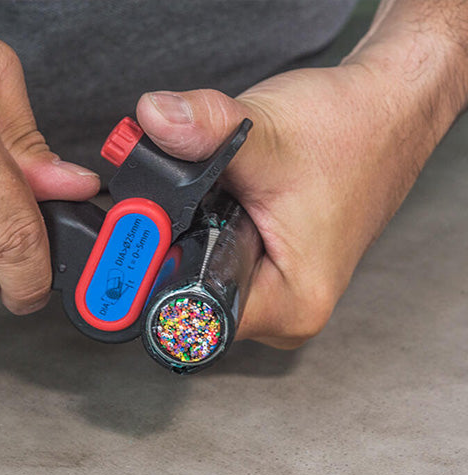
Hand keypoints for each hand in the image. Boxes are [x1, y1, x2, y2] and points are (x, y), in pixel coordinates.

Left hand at [136, 62, 459, 347]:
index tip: (138, 229)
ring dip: (190, 229)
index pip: (191, 310)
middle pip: (189, 293)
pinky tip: (222, 195)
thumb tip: (153, 121)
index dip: (153, 270)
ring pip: (201, 272)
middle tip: (182, 194)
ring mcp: (278, 287)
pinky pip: (219, 257)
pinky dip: (207, 224)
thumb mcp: (270, 131)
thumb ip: (205, 130)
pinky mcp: (273, 265)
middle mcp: (284, 307)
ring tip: (216, 189)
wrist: (387, 114)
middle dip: (170, 241)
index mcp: (291, 301)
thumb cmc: (353, 132)